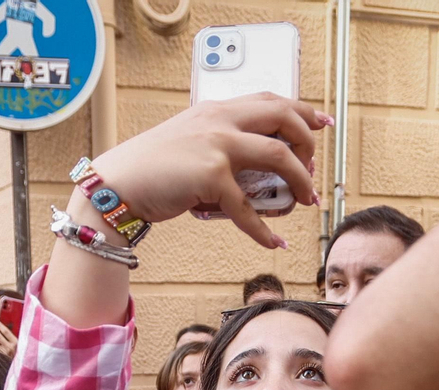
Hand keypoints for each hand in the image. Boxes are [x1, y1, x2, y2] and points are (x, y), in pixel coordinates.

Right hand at [90, 94, 328, 247]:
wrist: (117, 184)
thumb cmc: (150, 170)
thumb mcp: (189, 142)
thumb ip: (220, 144)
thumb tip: (255, 171)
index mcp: (216, 110)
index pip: (270, 99)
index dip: (301, 109)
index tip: (321, 122)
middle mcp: (220, 121)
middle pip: (283, 117)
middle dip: (308, 141)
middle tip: (314, 166)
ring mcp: (217, 146)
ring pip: (278, 156)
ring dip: (300, 180)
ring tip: (306, 199)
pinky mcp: (211, 177)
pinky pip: (248, 208)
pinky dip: (264, 229)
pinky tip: (274, 241)